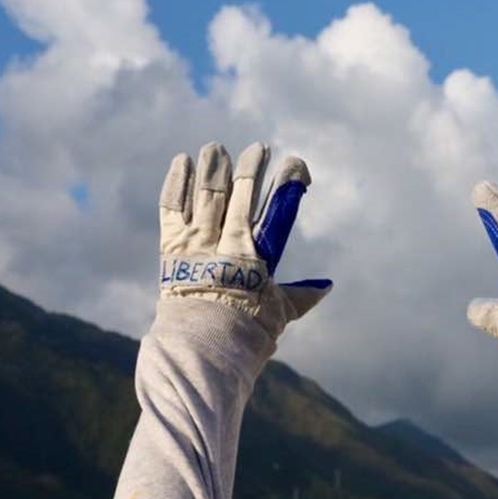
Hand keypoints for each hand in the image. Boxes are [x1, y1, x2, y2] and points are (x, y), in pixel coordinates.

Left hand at [158, 141, 330, 338]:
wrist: (201, 349)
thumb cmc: (246, 334)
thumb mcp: (279, 313)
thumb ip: (301, 296)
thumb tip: (326, 286)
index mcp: (257, 254)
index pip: (277, 208)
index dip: (287, 182)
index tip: (295, 164)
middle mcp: (227, 240)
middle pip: (240, 192)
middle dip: (250, 168)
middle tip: (257, 148)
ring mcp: (197, 242)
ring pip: (206, 194)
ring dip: (212, 168)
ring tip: (215, 149)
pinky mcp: (171, 247)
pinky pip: (172, 207)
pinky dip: (176, 183)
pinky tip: (181, 161)